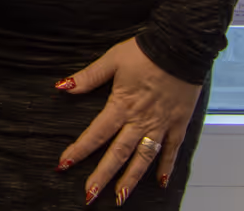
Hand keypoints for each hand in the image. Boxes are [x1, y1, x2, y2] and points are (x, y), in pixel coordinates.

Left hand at [57, 37, 203, 204]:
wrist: (180, 47)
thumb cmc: (145, 51)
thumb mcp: (111, 60)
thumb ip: (88, 77)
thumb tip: (63, 87)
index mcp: (121, 105)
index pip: (96, 133)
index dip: (79, 150)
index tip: (64, 164)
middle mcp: (140, 120)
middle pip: (118, 153)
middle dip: (103, 176)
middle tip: (90, 196)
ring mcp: (161, 124)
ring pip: (143, 158)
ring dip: (131, 178)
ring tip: (120, 197)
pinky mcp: (178, 123)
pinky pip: (172, 150)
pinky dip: (166, 167)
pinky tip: (160, 183)